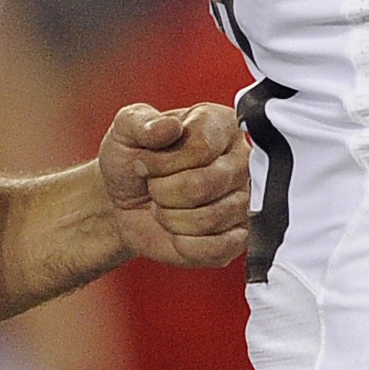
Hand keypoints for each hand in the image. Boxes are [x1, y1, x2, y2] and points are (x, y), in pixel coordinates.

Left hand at [96, 102, 249, 267]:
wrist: (124, 201)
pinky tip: (178, 230)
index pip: (200, 148)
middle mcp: (241, 160)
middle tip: (154, 187)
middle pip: (204, 184)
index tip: (146, 162)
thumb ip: (140, 121)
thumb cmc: (132, 159)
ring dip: (171, 218)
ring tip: (165, 206)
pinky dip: (184, 244)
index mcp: (220, 124)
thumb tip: (168, 128)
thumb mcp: (124, 129)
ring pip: (209, 218)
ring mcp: (244, 200)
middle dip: (163, 192)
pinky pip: (216, 248)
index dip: (163, 162)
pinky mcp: (238, 237)